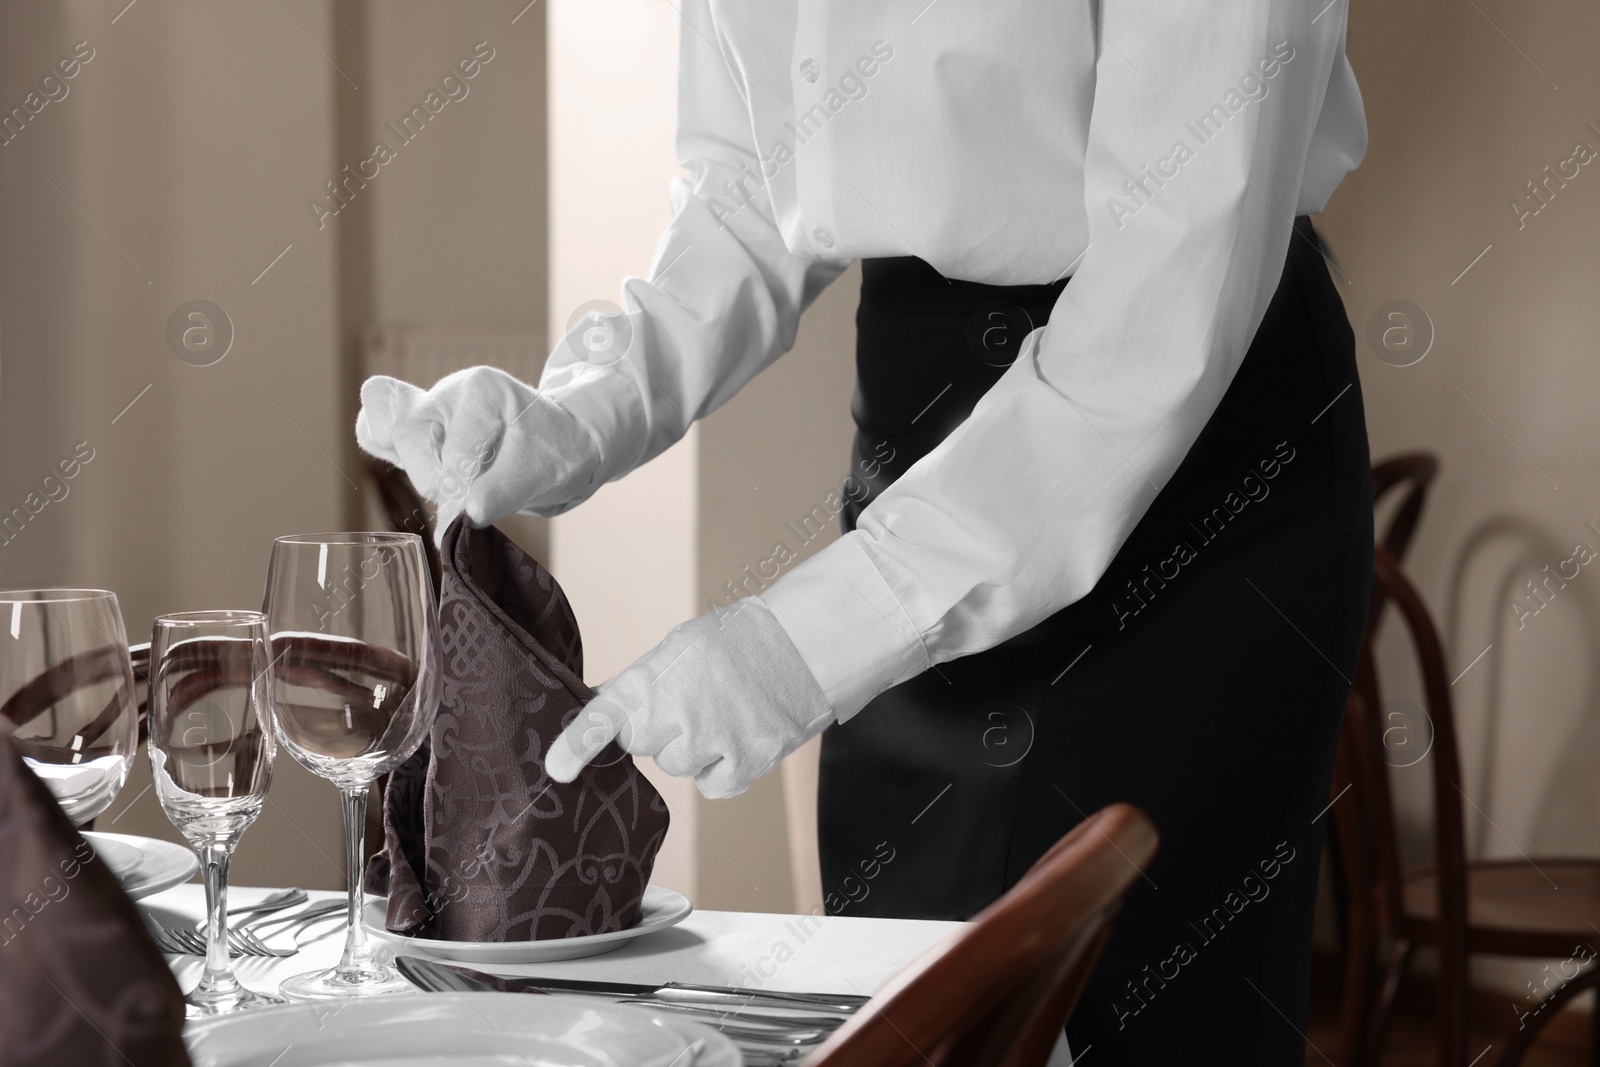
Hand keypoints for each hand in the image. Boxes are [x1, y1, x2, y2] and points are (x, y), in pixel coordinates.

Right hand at [355, 366, 601, 539]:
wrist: (558, 445)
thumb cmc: (553, 451)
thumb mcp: (542, 471)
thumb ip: (503, 491)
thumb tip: (466, 515)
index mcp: (481, 390)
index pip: (454, 450)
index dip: (462, 491)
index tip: (474, 516)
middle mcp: (447, 392)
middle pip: (407, 433)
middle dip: (434, 479)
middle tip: (463, 499)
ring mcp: (426, 407)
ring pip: (380, 428)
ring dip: (412, 467)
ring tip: (447, 483)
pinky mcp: (414, 430)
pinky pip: (375, 431)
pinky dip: (385, 452)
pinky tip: (422, 472)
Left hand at [545, 597, 835, 798]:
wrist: (800, 646)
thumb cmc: (734, 643)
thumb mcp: (676, 649)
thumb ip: (636, 684)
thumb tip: (596, 707)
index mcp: (652, 680)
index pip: (604, 718)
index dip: (576, 745)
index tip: (557, 769)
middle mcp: (676, 715)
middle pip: (645, 745)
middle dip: (662, 728)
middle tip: (693, 698)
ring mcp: (710, 744)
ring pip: (679, 765)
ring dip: (696, 748)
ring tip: (724, 711)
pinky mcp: (742, 767)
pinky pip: (712, 783)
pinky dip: (725, 767)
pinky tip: (741, 734)